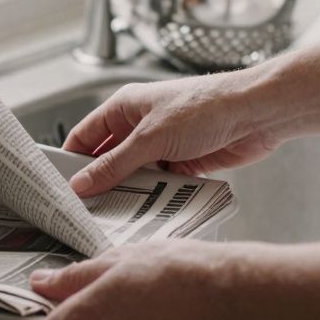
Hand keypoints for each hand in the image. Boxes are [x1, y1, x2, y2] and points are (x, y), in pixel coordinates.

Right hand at [65, 72, 281, 196]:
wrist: (257, 114)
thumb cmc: (206, 106)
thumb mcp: (150, 139)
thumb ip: (114, 164)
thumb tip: (83, 182)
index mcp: (125, 107)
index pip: (85, 135)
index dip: (71, 159)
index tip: (62, 186)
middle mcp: (141, 125)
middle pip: (109, 159)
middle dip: (101, 181)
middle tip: (88, 207)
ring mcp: (162, 144)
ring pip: (135, 174)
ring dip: (130, 191)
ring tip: (117, 214)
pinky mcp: (183, 161)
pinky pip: (160, 184)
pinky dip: (155, 196)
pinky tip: (150, 211)